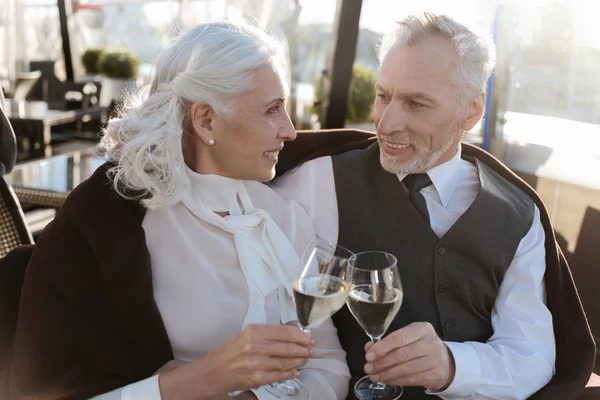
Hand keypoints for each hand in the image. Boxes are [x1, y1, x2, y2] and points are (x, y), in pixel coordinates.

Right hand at [160, 324, 314, 398]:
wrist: (211, 372)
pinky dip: (289, 374)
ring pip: (285, 362)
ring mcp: (255, 363)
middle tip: (311, 351)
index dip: (300, 336)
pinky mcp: (255, 378)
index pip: (284, 331)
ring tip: (305, 360)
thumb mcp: (246, 336)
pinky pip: (278, 376)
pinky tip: (295, 371)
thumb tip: (290, 337)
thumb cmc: (229, 353)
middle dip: (303, 350)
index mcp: (253, 331)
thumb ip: (266, 336)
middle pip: (287, 347)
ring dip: (298, 361)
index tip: (309, 338)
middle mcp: (254, 345)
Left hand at [363, 322, 455, 389]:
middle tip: (369, 368)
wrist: (445, 361)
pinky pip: (411, 379)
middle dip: (381, 363)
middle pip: (401, 354)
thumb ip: (388, 341)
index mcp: (422, 329)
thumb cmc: (421, 347)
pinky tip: (386, 380)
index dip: (382, 348)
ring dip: (386, 374)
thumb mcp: (408, 338)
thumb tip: (370, 348)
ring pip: (405, 369)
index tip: (369, 355)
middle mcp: (431, 342)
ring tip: (375, 376)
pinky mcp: (436, 375)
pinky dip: (396, 381)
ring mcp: (435, 359)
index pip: (399, 337)